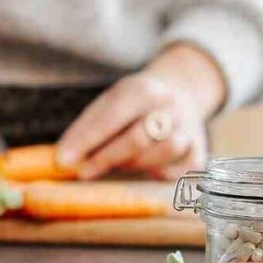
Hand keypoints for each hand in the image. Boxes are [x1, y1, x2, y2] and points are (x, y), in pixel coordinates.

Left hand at [55, 44, 227, 179]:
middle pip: (137, 138)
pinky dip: (162, 173)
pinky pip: (182, 170)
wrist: (178, 93)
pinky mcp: (199, 149)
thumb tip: (63, 160)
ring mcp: (189, 127)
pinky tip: (147, 171)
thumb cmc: (132, 104)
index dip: (87, 141)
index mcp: (143, 88)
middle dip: (106, 158)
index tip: (64, 160)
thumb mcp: (108, 103)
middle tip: (83, 172)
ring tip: (117, 163)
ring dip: (133, 164)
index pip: (112, 116)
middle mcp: (170, 106)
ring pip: (161, 154)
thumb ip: (86, 129)